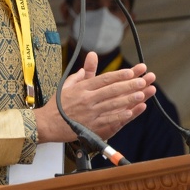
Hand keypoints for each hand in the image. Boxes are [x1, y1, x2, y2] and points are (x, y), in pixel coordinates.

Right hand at [34, 51, 155, 143]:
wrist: (46, 124)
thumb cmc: (56, 106)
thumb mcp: (66, 86)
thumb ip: (79, 75)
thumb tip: (87, 65)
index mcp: (82, 88)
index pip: (104, 79)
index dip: (119, 75)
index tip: (131, 71)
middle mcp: (87, 99)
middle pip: (112, 90)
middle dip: (129, 85)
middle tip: (142, 81)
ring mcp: (90, 112)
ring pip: (112, 104)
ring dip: (128, 99)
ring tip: (141, 94)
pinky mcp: (90, 125)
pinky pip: (107, 120)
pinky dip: (119, 116)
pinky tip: (129, 112)